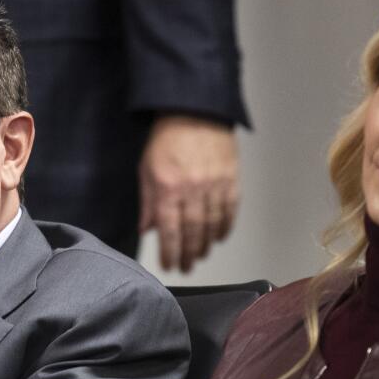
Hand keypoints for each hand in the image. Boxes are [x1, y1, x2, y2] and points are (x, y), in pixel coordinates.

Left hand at [138, 115, 238, 272]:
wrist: (194, 110)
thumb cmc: (168, 139)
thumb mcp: (147, 169)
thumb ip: (148, 202)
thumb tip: (147, 230)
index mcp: (167, 187)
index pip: (169, 230)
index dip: (170, 253)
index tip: (170, 265)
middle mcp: (192, 189)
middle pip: (193, 232)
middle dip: (189, 254)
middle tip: (186, 267)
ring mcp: (214, 184)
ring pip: (213, 224)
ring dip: (207, 244)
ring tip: (201, 255)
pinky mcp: (231, 178)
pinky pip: (230, 210)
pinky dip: (225, 227)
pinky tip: (219, 237)